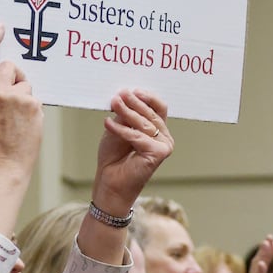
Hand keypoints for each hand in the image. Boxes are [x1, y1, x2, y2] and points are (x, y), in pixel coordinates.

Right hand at [0, 24, 42, 178]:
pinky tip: (25, 124)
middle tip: (11, 97)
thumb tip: (3, 78)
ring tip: (17, 117)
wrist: (3, 164)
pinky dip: (32, 108)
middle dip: (13, 77)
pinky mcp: (33, 104)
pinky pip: (35, 98)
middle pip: (10, 67)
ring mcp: (17, 97)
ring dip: (23, 95)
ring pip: (25, 83)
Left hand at [91, 89, 172, 216]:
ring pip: (144, 123)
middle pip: (151, 114)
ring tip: (113, 103)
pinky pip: (138, 136)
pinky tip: (107, 123)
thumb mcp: (117, 129)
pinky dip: (122, 129)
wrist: (110, 182)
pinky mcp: (158, 154)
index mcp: (157, 130)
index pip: (158, 108)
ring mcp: (164, 146)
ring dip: (127, 112)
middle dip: (134, 102)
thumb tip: (125, 96)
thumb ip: (124, 115)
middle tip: (119, 94)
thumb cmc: (114, 157)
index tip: (131, 90)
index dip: (147, 97)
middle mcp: (164, 137)